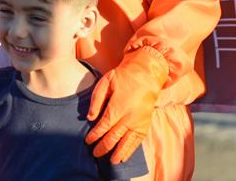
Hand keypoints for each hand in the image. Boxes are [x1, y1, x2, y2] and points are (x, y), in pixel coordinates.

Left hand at [86, 48, 168, 163]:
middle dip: (103, 147)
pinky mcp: (145, 125)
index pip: (103, 126)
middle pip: (113, 137)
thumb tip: (90, 117)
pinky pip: (137, 141)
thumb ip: (96, 100)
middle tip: (95, 153)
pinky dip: (130, 150)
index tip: (88, 141)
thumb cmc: (124, 77)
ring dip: (117, 153)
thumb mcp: (106, 82)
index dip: (95, 135)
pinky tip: (124, 157)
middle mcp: (129, 118)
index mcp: (118, 107)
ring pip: (126, 142)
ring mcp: (138, 122)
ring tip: (110, 161)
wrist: (147, 75)